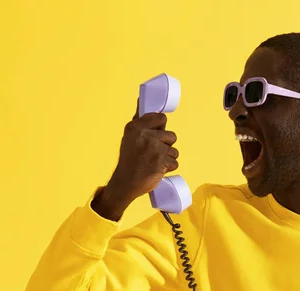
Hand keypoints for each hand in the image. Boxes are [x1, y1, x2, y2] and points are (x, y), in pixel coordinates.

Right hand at [92, 99, 179, 219]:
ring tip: (154, 163)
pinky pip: (174, 163)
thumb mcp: (129, 136)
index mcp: (136, 126)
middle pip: (171, 136)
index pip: (161, 118)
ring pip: (174, 151)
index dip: (161, 129)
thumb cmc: (129, 159)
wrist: (125, 183)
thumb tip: (142, 98)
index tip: (154, 137)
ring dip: (167, 159)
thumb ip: (139, 119)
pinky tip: (156, 170)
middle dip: (165, 146)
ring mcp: (153, 148)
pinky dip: (168, 168)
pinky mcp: (161, 162)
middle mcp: (144, 135)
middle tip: (152, 154)